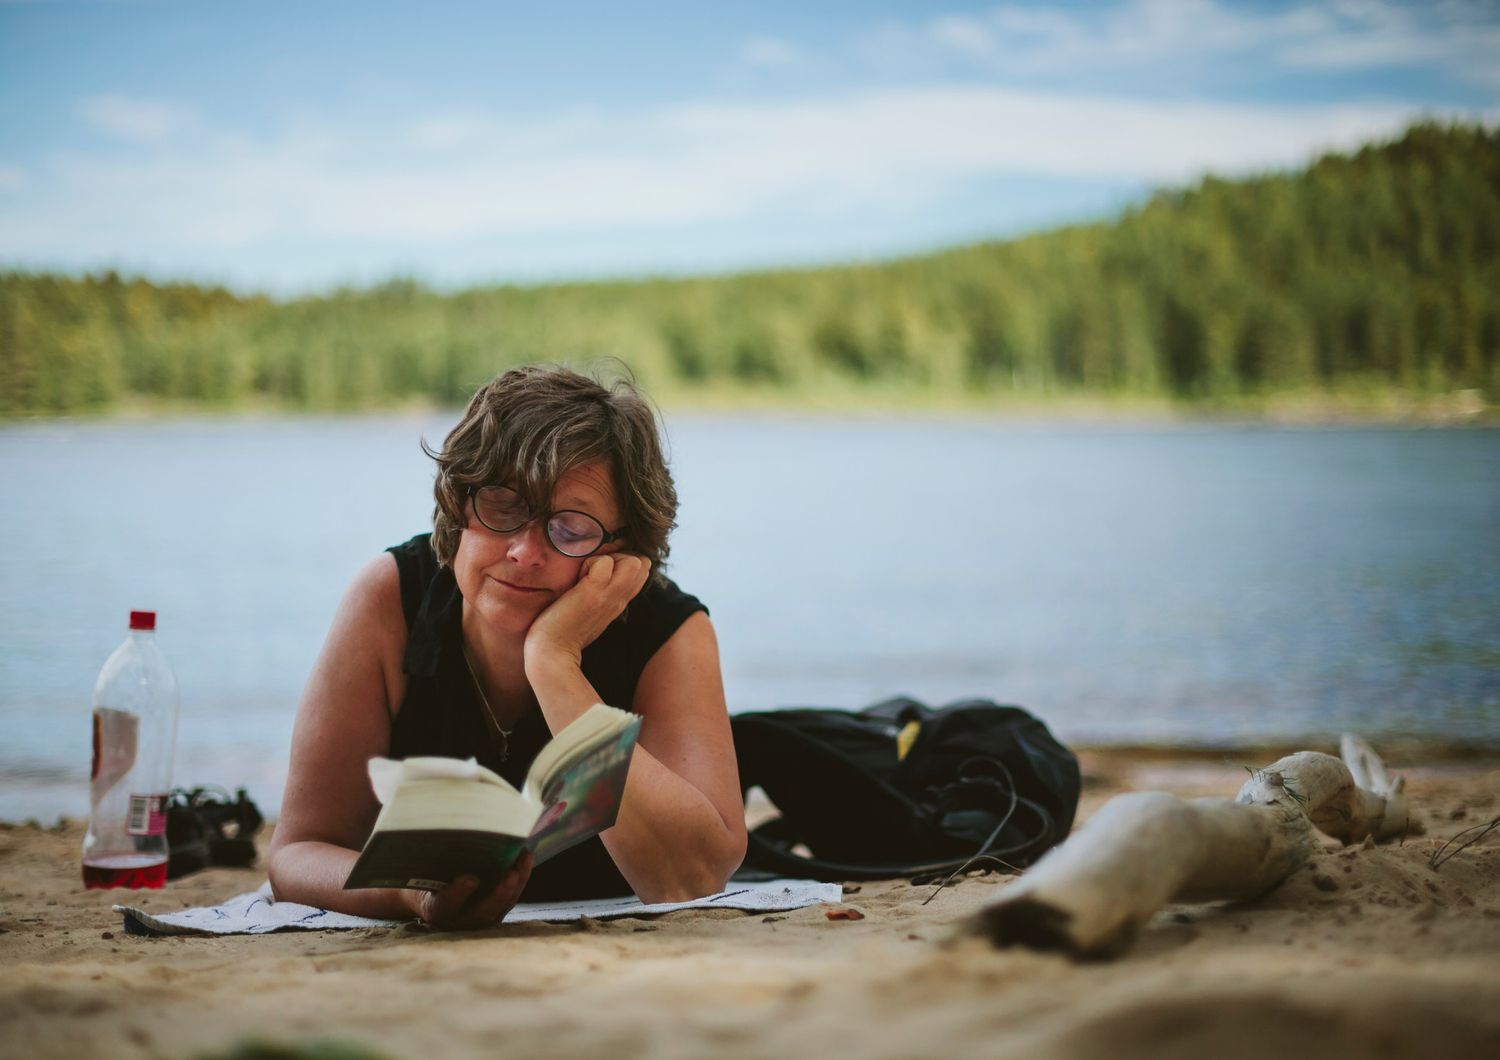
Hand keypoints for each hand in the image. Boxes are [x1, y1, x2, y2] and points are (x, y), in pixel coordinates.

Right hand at [405, 852, 532, 929]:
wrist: (432, 896)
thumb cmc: (425, 879)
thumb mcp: (423, 873)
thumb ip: (433, 866)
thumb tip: (449, 836)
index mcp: (436, 911)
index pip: (445, 906)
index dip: (457, 894)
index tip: (470, 879)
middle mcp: (460, 920)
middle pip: (482, 912)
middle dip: (499, 894)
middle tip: (510, 874)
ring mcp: (480, 918)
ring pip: (502, 905)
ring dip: (516, 883)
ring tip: (524, 858)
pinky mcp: (495, 910)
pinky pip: (510, 897)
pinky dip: (520, 878)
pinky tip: (526, 857)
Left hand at [524, 553, 651, 669]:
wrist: (551, 652)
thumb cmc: (563, 632)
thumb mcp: (589, 611)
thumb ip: (599, 594)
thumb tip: (598, 573)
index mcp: (619, 602)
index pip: (641, 570)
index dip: (623, 562)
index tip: (600, 572)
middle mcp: (620, 598)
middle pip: (642, 563)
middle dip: (619, 557)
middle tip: (593, 572)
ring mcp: (610, 595)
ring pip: (633, 560)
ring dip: (608, 559)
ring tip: (586, 575)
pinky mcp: (594, 591)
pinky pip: (604, 562)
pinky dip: (589, 563)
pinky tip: (576, 579)